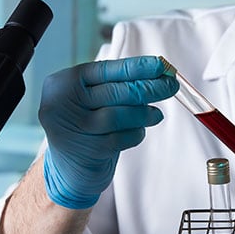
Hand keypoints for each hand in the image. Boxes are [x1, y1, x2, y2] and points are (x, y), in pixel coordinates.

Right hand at [39, 56, 177, 208]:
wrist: (67, 168)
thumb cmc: (84, 125)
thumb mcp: (88, 99)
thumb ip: (114, 85)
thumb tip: (157, 75)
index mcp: (64, 83)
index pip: (105, 69)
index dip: (136, 67)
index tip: (160, 65)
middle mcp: (64, 103)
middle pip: (116, 91)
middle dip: (149, 87)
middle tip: (170, 86)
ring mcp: (75, 128)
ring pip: (121, 115)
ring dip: (145, 113)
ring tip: (157, 115)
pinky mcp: (88, 150)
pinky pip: (122, 137)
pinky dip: (136, 133)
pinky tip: (138, 131)